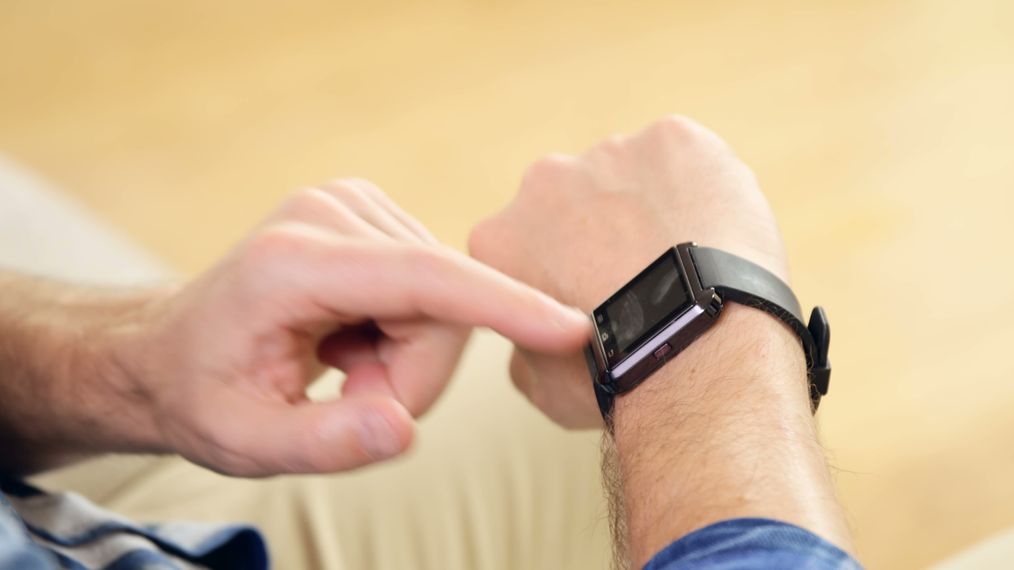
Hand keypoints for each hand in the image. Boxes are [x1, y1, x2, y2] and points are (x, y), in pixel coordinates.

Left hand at [110, 180, 590, 475]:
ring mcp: (350, 203)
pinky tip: (350, 335)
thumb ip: (323, 442)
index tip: (571, 328)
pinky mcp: (369, 211)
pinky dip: (405, 327)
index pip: (423, 277)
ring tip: (342, 363)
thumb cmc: (204, 394)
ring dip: (408, 352)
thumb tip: (399, 426)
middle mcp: (326, 214)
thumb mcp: (243, 442)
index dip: (502, 304)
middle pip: (442, 303)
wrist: (170, 347)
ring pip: (444, 296)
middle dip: (414, 371)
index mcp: (291, 264)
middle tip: (350, 394)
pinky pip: (433, 282)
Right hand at [468, 116, 789, 428]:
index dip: (565, 270)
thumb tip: (536, 337)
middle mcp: (543, 182)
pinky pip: (690, 158)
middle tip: (648, 277)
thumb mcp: (541, 384)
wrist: (691, 352)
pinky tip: (719, 235)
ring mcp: (610, 152)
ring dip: (655, 207)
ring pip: (636, 175)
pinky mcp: (672, 139)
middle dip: (606, 228)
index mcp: (500, 239)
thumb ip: (527, 343)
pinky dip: (705, 187)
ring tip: (692, 261)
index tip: (596, 295)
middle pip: (579, 198)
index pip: (528, 242)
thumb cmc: (617, 380)